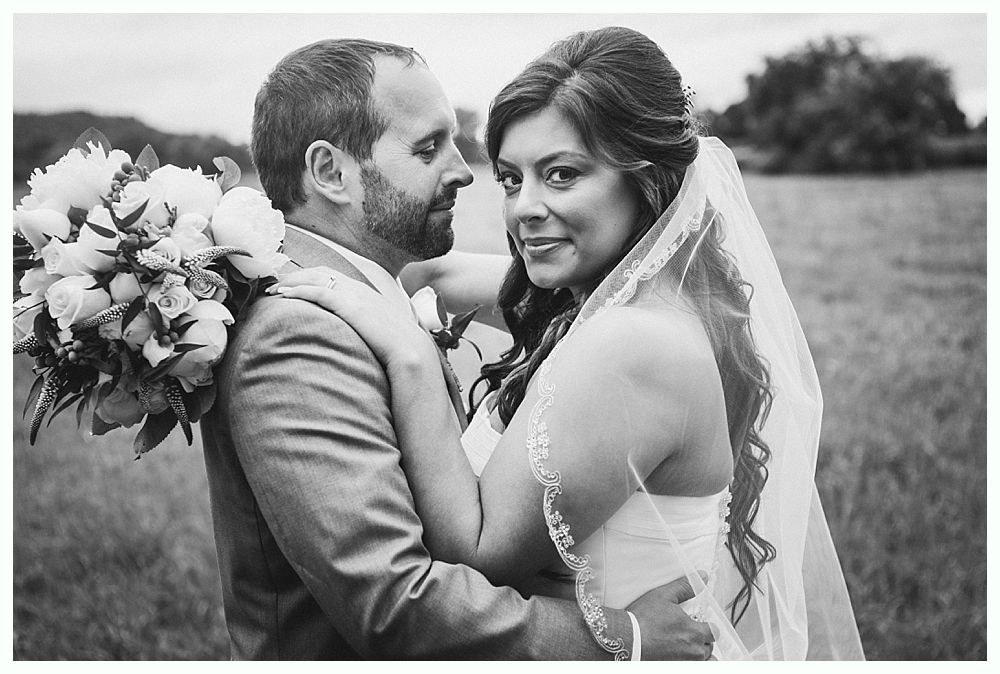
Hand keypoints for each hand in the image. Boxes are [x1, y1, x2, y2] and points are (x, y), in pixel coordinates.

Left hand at [268, 268, 436, 369]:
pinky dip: (298, 290)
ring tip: (272, 290)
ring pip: (315, 277)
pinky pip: (317, 291)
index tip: (293, 285)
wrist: (411, 352)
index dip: (310, 277)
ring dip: (291, 281)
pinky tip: (283, 295)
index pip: (332, 276)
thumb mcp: (380, 331)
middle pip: (320, 272)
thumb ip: (366, 327)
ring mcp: (354, 294)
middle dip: (295, 276)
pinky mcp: (349, 304)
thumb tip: (357, 338)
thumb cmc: (397, 347)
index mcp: (366, 293)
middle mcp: (358, 288)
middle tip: (276, 285)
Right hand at [625, 574, 715, 659]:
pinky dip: (688, 662)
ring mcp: (684, 663)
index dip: (708, 626)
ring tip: (683, 644)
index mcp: (695, 632)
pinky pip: (690, 667)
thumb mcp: (664, 595)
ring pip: (700, 659)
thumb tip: (702, 577)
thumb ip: (685, 587)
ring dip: (696, 652)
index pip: (714, 632)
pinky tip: (678, 655)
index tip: (699, 623)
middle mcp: (693, 651)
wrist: (627, 638)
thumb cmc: (643, 619)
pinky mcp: (674, 667)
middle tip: (688, 632)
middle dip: (702, 640)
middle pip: (708, 647)